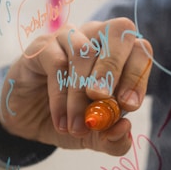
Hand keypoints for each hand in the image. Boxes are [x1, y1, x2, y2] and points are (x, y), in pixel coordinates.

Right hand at [0, 17, 152, 155]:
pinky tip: (61, 120)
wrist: (29, 118)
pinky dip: (61, 96)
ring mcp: (70, 37)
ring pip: (85, 52)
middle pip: (119, 32)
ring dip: (81, 94)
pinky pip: (57, 63)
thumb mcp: (95, 135)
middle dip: (113, 70)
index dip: (138, 76)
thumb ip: (113, 138)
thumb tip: (124, 128)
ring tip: (77, 126)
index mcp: (119, 54)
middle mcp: (97, 38)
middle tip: (102, 101)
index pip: (140, 50)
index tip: (128, 107)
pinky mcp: (43, 46)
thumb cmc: (70, 117)